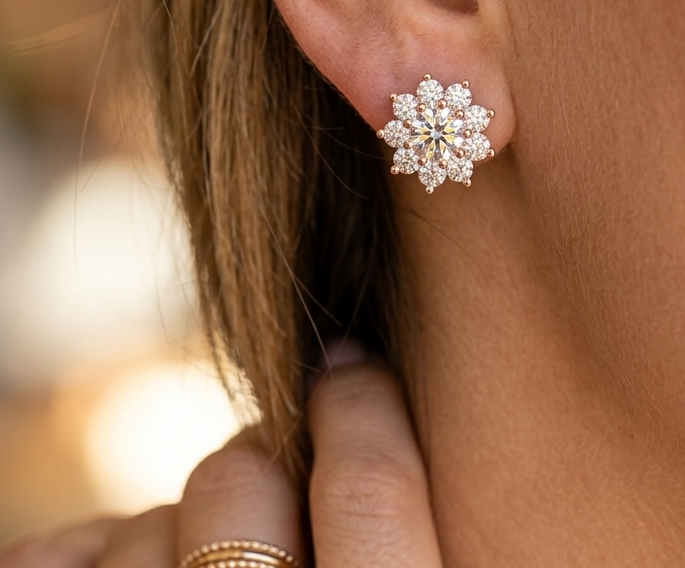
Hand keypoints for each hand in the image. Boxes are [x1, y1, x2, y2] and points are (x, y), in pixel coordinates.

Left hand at [0, 360, 442, 567]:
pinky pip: (49, 561)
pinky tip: (116, 561)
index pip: (370, 490)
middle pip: (239, 481)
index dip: (361, 401)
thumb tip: (360, 377)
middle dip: (258, 455)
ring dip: (175, 527)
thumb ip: (412, 529)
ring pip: (145, 524)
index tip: (352, 360)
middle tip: (279, 475)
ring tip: (210, 562)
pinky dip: (78, 552)